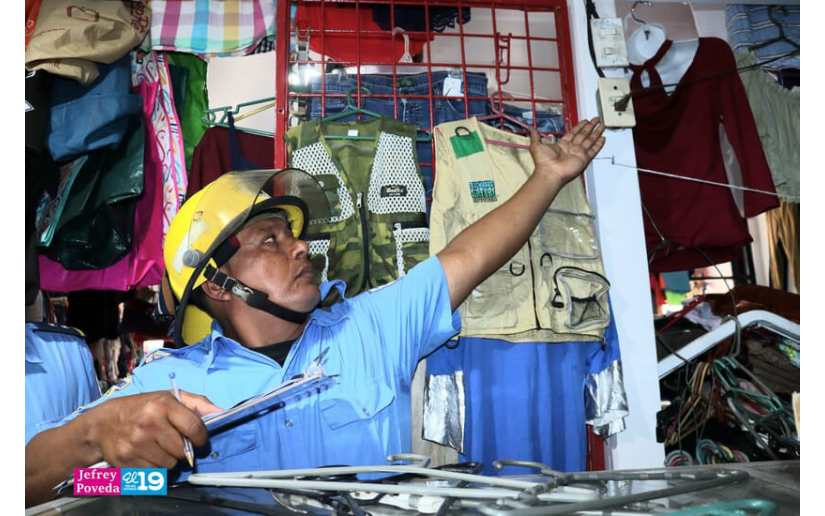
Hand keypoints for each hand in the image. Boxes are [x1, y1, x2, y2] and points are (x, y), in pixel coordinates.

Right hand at [86, 391, 220, 467]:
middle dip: (182, 449)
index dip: (202, 438)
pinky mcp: (126, 460)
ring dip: (168, 460)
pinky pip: (153, 473)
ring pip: (169, 464)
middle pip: (182, 451)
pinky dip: (154, 468)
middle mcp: (149, 424)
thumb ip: (197, 404)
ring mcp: (136, 443)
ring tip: (158, 448)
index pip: (195, 428)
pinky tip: (146, 456)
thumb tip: (223, 413)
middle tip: (173, 442)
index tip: (200, 441)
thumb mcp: (169, 398)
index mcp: (163, 405)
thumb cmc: (143, 408)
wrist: (103, 424)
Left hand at [529, 118, 604, 184]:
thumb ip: (535, 136)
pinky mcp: (584, 159)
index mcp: (562, 144)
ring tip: (602, 125)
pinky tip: (602, 138)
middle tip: (596, 119)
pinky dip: (598, 145)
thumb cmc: (543, 162)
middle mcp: (572, 148)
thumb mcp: (536, 145)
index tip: (585, 121)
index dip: (580, 126)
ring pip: (590, 140)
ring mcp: (578, 153)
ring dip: (596, 132)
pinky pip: (593, 150)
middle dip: (590, 126)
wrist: (549, 172)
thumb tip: (530, 128)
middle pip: (584, 134)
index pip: (574, 133)